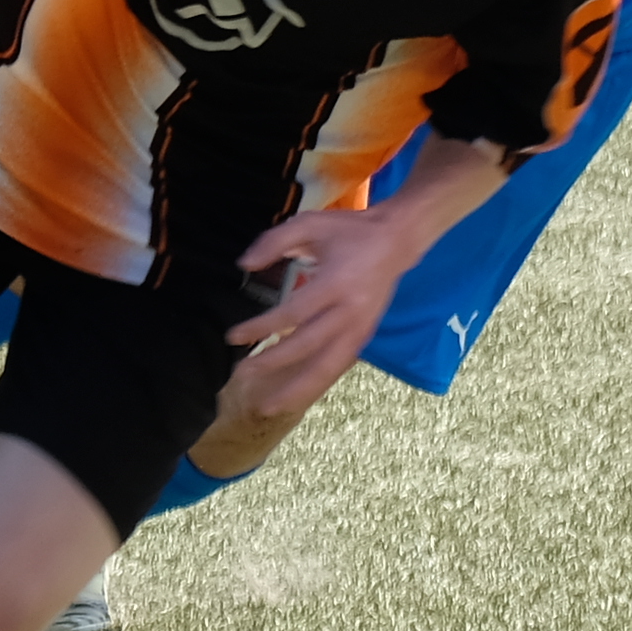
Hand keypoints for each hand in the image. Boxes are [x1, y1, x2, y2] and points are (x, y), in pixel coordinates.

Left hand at [217, 215, 418, 419]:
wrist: (397, 239)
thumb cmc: (349, 231)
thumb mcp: (310, 223)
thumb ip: (275, 241)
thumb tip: (244, 266)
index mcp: (336, 282)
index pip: (293, 313)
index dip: (261, 328)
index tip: (234, 337)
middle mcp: (350, 310)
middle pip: (308, 345)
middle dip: (273, 362)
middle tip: (242, 372)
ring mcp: (361, 327)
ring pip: (328, 367)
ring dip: (298, 389)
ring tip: (270, 407)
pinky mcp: (365, 335)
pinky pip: (339, 366)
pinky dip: (318, 383)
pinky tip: (298, 397)